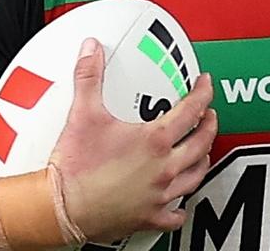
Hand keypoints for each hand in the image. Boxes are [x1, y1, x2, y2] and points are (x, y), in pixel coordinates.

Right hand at [48, 38, 216, 241]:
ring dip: (202, 160)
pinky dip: (180, 207)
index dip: (202, 93)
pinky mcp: (149, 216)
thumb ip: (89, 77)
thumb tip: (92, 52)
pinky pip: (175, 214)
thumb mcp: (82, 114)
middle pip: (201, 143)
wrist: (61, 208)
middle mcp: (163, 168)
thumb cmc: (74, 169)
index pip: (191, 110)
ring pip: (195, 176)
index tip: (204, 86)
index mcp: (153, 140)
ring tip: (202, 151)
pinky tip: (179, 203)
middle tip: (208, 115)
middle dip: (209, 125)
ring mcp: (158, 194)